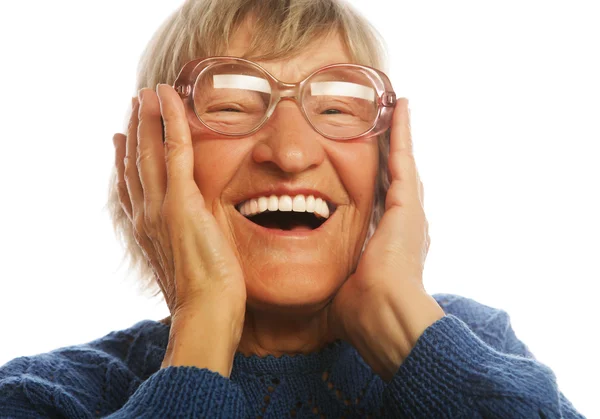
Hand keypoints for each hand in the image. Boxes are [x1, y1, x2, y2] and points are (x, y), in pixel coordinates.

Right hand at [113, 85, 245, 375]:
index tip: (122, 139)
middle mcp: (145, 215)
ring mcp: (159, 207)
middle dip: (134, 130)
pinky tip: (170, 98)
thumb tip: (198, 228)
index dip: (125, 159)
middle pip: (134, 163)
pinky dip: (171, 121)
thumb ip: (187, 239)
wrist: (205, 312)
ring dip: (148, 118)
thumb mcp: (189, 263)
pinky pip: (175, 150)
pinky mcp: (180, 201)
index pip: (131, 186)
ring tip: (148, 94)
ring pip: (148, 151)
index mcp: (147, 230)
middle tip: (136, 104)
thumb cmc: (204, 296)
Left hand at [327, 98, 444, 380]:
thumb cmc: (362, 311)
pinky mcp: (407, 204)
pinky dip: (402, 132)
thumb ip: (336, 277)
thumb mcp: (345, 287)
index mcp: (393, 244)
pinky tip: (400, 108)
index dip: (383, 183)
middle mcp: (407, 225)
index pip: (385, 204)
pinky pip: (403, 158)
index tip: (374, 167)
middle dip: (394, 154)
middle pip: (398, 179)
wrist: (384, 315)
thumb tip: (318, 287)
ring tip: (396, 111)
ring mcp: (410, 213)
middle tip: (390, 127)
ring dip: (399, 137)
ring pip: (403, 164)